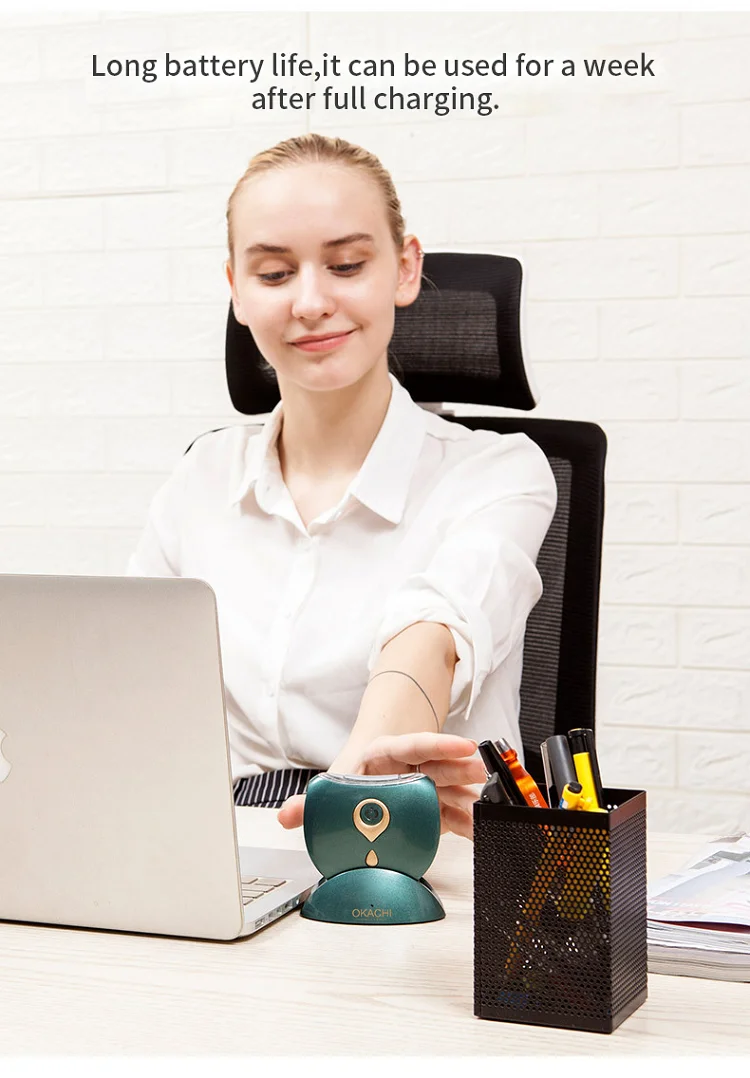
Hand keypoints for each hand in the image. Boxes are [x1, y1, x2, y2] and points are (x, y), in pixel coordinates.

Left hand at [277, 732, 484, 839]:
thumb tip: (286, 816)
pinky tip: (479, 831)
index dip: (439, 745)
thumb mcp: (332, 788)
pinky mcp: (433, 807)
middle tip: (480, 772)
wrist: (361, 783)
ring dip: (468, 798)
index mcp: (385, 754)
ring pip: (451, 789)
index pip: (414, 744)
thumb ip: (310, 804)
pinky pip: (453, 813)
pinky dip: (466, 823)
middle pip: (438, 765)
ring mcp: (425, 786)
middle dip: (460, 769)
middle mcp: (409, 767)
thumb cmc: (350, 781)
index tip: (464, 745)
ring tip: (484, 810)